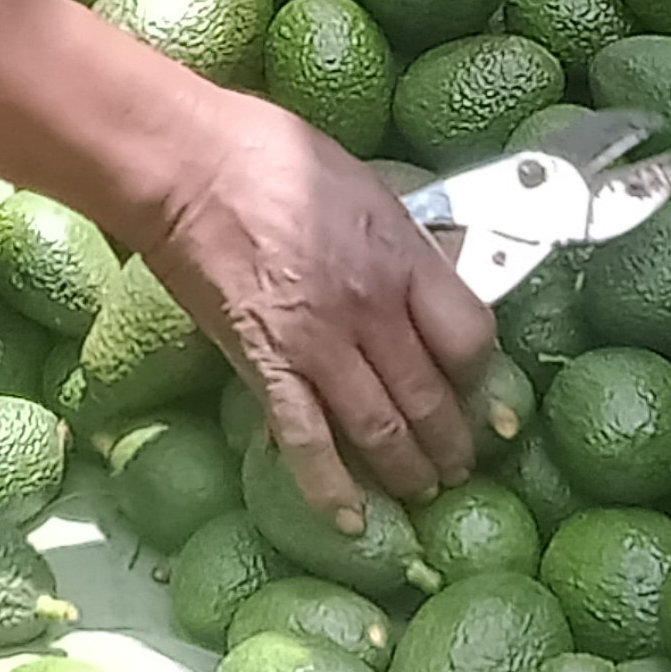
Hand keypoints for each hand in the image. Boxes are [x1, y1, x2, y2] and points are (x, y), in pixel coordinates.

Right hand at [138, 90, 490, 530]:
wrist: (186, 164)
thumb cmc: (267, 153)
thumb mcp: (364, 184)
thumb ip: (402, 240)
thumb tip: (434, 271)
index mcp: (401, 257)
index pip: (471, 338)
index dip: (483, 376)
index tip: (484, 391)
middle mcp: (370, 308)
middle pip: (432, 397)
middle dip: (452, 443)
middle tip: (459, 465)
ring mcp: (317, 343)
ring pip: (381, 431)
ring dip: (406, 471)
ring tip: (418, 491)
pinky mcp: (264, 364)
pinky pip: (306, 441)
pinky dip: (331, 488)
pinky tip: (350, 519)